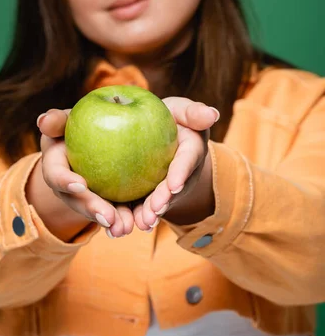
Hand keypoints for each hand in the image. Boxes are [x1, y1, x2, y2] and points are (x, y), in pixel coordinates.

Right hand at [37, 110, 134, 237]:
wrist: (94, 138)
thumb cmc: (76, 125)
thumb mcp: (66, 119)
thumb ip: (57, 120)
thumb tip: (43, 121)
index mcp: (55, 165)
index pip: (55, 174)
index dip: (65, 181)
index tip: (81, 184)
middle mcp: (68, 187)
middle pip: (78, 201)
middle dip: (92, 210)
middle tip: (108, 217)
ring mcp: (88, 197)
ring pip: (99, 211)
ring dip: (112, 221)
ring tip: (126, 227)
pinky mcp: (109, 199)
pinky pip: (119, 209)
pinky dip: (130, 216)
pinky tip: (144, 223)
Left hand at [131, 99, 218, 230]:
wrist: (154, 133)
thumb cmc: (169, 118)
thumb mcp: (180, 110)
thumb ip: (193, 112)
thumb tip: (212, 114)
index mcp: (191, 150)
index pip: (186, 161)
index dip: (180, 172)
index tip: (174, 184)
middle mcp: (181, 174)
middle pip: (172, 188)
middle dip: (164, 200)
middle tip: (155, 210)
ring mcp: (165, 187)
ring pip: (158, 202)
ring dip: (150, 213)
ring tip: (141, 222)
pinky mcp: (148, 193)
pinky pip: (140, 204)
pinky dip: (133, 215)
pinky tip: (122, 225)